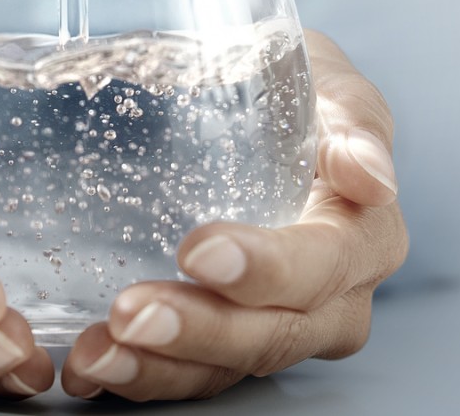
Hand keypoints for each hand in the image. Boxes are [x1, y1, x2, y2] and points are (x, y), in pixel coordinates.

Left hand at [60, 30, 408, 399]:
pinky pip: (190, 373)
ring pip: (226, 366)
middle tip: (130, 313)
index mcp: (366, 239)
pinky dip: (139, 375)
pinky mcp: (228, 343)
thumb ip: (357, 122)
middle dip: (198, 330)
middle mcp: (332, 300)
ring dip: (157, 368)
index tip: (197, 251)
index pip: (322, 267)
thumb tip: (369, 175)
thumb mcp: (334, 85)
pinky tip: (90, 366)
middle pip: (271, 334)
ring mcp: (278, 328)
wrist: (266, 113)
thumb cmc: (302, 94)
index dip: (266, 269)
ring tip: (96, 354)